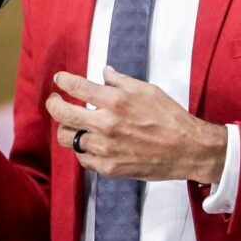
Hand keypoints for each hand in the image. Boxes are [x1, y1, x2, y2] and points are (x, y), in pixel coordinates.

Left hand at [46, 66, 226, 183]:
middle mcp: (106, 124)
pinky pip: (82, 158)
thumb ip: (120, 81)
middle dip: (53, 104)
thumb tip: (104, 73)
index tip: (59, 79)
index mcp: (115, 101)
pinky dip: (82, 149)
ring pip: (67, 138)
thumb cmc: (169, 117)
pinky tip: (89, 143)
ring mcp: (105, 148)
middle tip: (55, 100)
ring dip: (66, 128)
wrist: (187, 149)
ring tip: (71, 123)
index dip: (63, 80)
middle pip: (62, 114)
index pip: (76, 86)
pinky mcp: (109, 167)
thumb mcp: (147, 90)